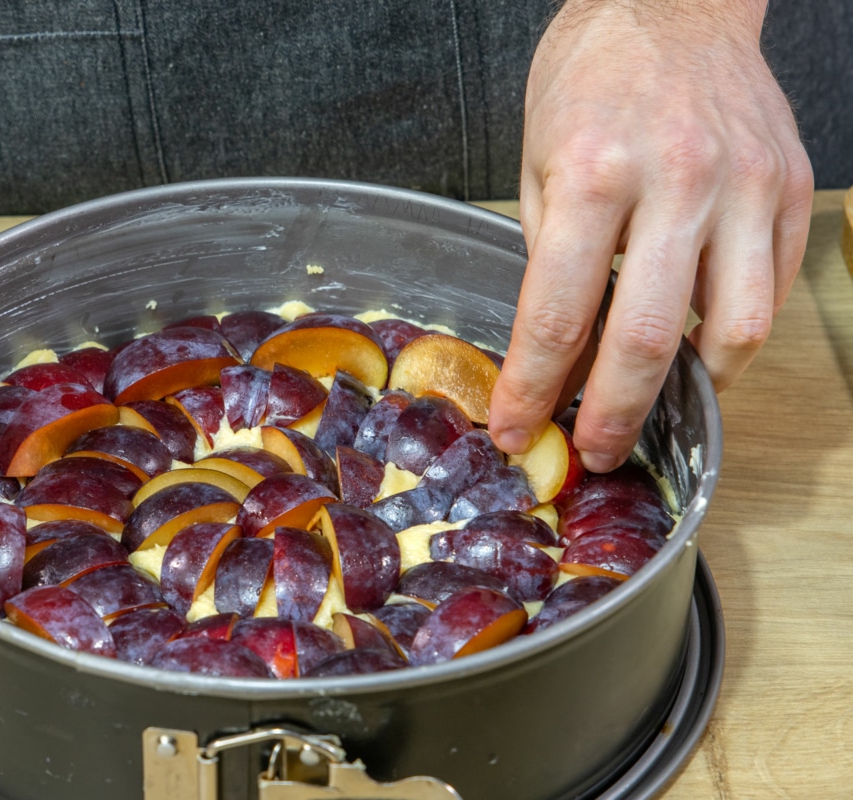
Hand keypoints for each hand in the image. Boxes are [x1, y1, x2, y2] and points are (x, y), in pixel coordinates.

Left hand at [489, 0, 812, 471]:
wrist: (672, 3)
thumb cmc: (592, 76)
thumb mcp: (536, 160)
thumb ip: (549, 255)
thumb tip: (552, 348)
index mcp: (594, 173)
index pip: (556, 316)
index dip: (532, 390)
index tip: (515, 429)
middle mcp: (676, 181)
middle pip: (646, 339)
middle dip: (613, 415)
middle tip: (595, 451)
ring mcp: (745, 185)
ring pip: (734, 329)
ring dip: (692, 386)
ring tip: (657, 403)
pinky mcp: (790, 187)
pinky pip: (771, 290)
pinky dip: (736, 333)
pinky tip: (701, 344)